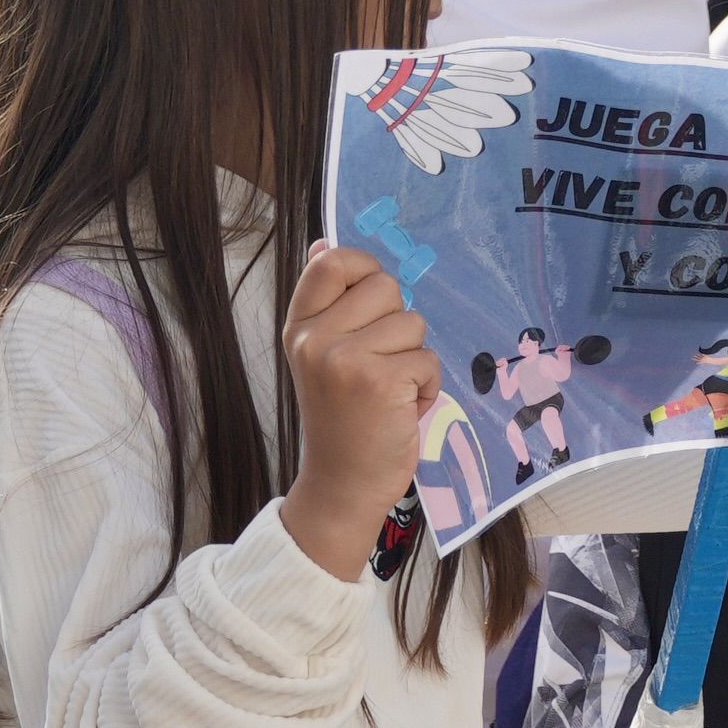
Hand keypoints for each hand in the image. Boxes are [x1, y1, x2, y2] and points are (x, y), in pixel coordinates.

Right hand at [279, 241, 441, 576]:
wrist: (341, 484)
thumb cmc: (343, 419)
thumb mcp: (321, 356)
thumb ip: (328, 303)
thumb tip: (323, 243)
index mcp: (299, 327)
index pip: (332, 261)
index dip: (365, 270)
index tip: (373, 304)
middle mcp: (315, 338)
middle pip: (386, 286)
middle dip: (398, 324)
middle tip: (380, 365)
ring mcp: (345, 359)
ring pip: (413, 324)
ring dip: (414, 360)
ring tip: (390, 392)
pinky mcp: (380, 381)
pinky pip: (428, 360)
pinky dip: (426, 387)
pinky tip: (401, 410)